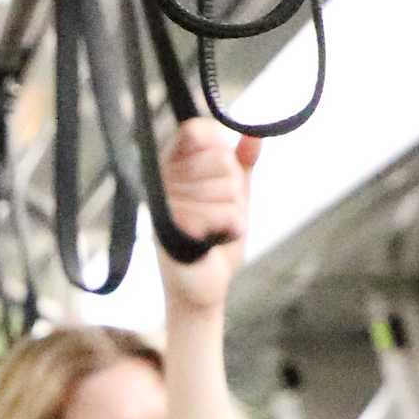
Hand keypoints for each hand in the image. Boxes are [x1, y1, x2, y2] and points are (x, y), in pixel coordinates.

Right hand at [157, 116, 259, 322]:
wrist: (202, 288)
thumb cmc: (214, 240)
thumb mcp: (234, 196)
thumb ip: (243, 163)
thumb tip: (255, 133)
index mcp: (173, 166)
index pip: (198, 129)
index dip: (218, 146)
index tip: (222, 169)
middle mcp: (163, 180)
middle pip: (220, 158)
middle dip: (233, 188)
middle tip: (219, 209)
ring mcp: (165, 203)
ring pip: (227, 187)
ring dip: (233, 213)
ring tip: (216, 229)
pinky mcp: (173, 229)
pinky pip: (224, 214)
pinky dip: (230, 230)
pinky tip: (215, 241)